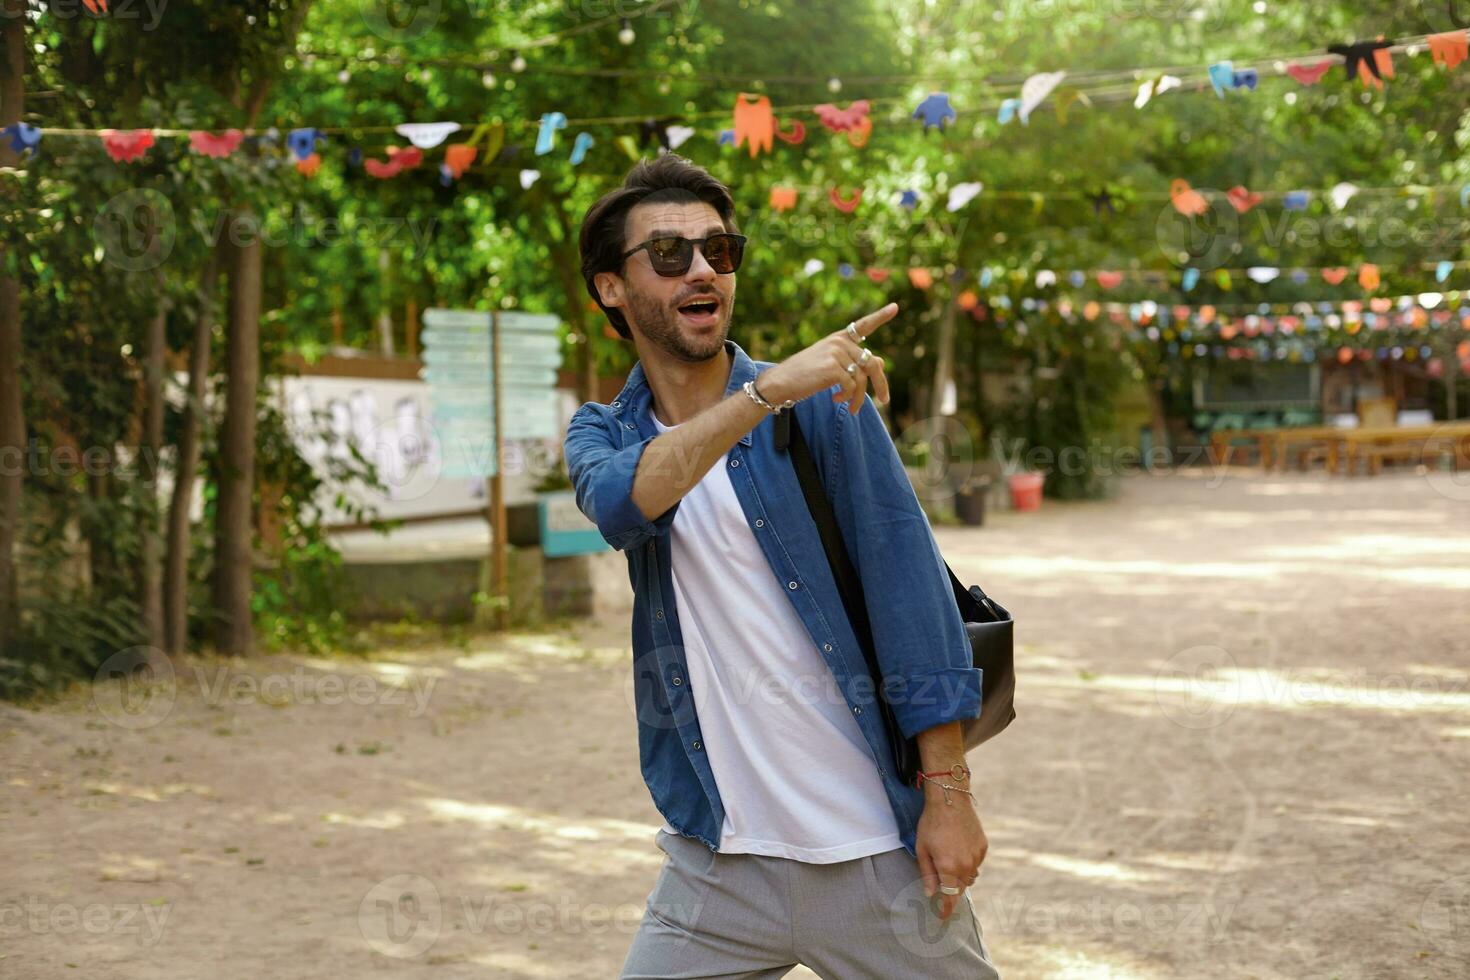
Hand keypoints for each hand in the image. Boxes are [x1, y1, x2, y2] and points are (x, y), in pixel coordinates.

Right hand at [757, 302, 896, 414]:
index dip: (880, 316)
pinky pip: (851, 386)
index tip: (895, 307)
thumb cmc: (805, 375)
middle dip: (881, 384)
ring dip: (859, 397)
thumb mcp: (832, 365)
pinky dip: (847, 398)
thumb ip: (855, 362)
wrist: (780, 382)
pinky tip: (835, 399)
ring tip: (851, 408)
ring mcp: (836, 353)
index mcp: (839, 338)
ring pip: (862, 379)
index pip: (863, 326)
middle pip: (872, 363)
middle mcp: (839, 342)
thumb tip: (882, 362)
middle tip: (885, 400)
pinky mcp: (832, 368)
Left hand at [915, 780, 987, 921]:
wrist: (950, 800)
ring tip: (948, 861)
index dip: (946, 910)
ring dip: (959, 876)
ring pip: (969, 877)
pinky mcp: (983, 847)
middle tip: (941, 885)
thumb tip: (930, 894)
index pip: (950, 898)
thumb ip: (927, 874)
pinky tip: (958, 848)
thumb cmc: (931, 824)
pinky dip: (967, 862)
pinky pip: (975, 863)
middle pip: (959, 888)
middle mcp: (966, 865)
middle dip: (950, 890)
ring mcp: (977, 857)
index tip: (943, 918)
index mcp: (949, 868)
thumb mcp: (922, 849)